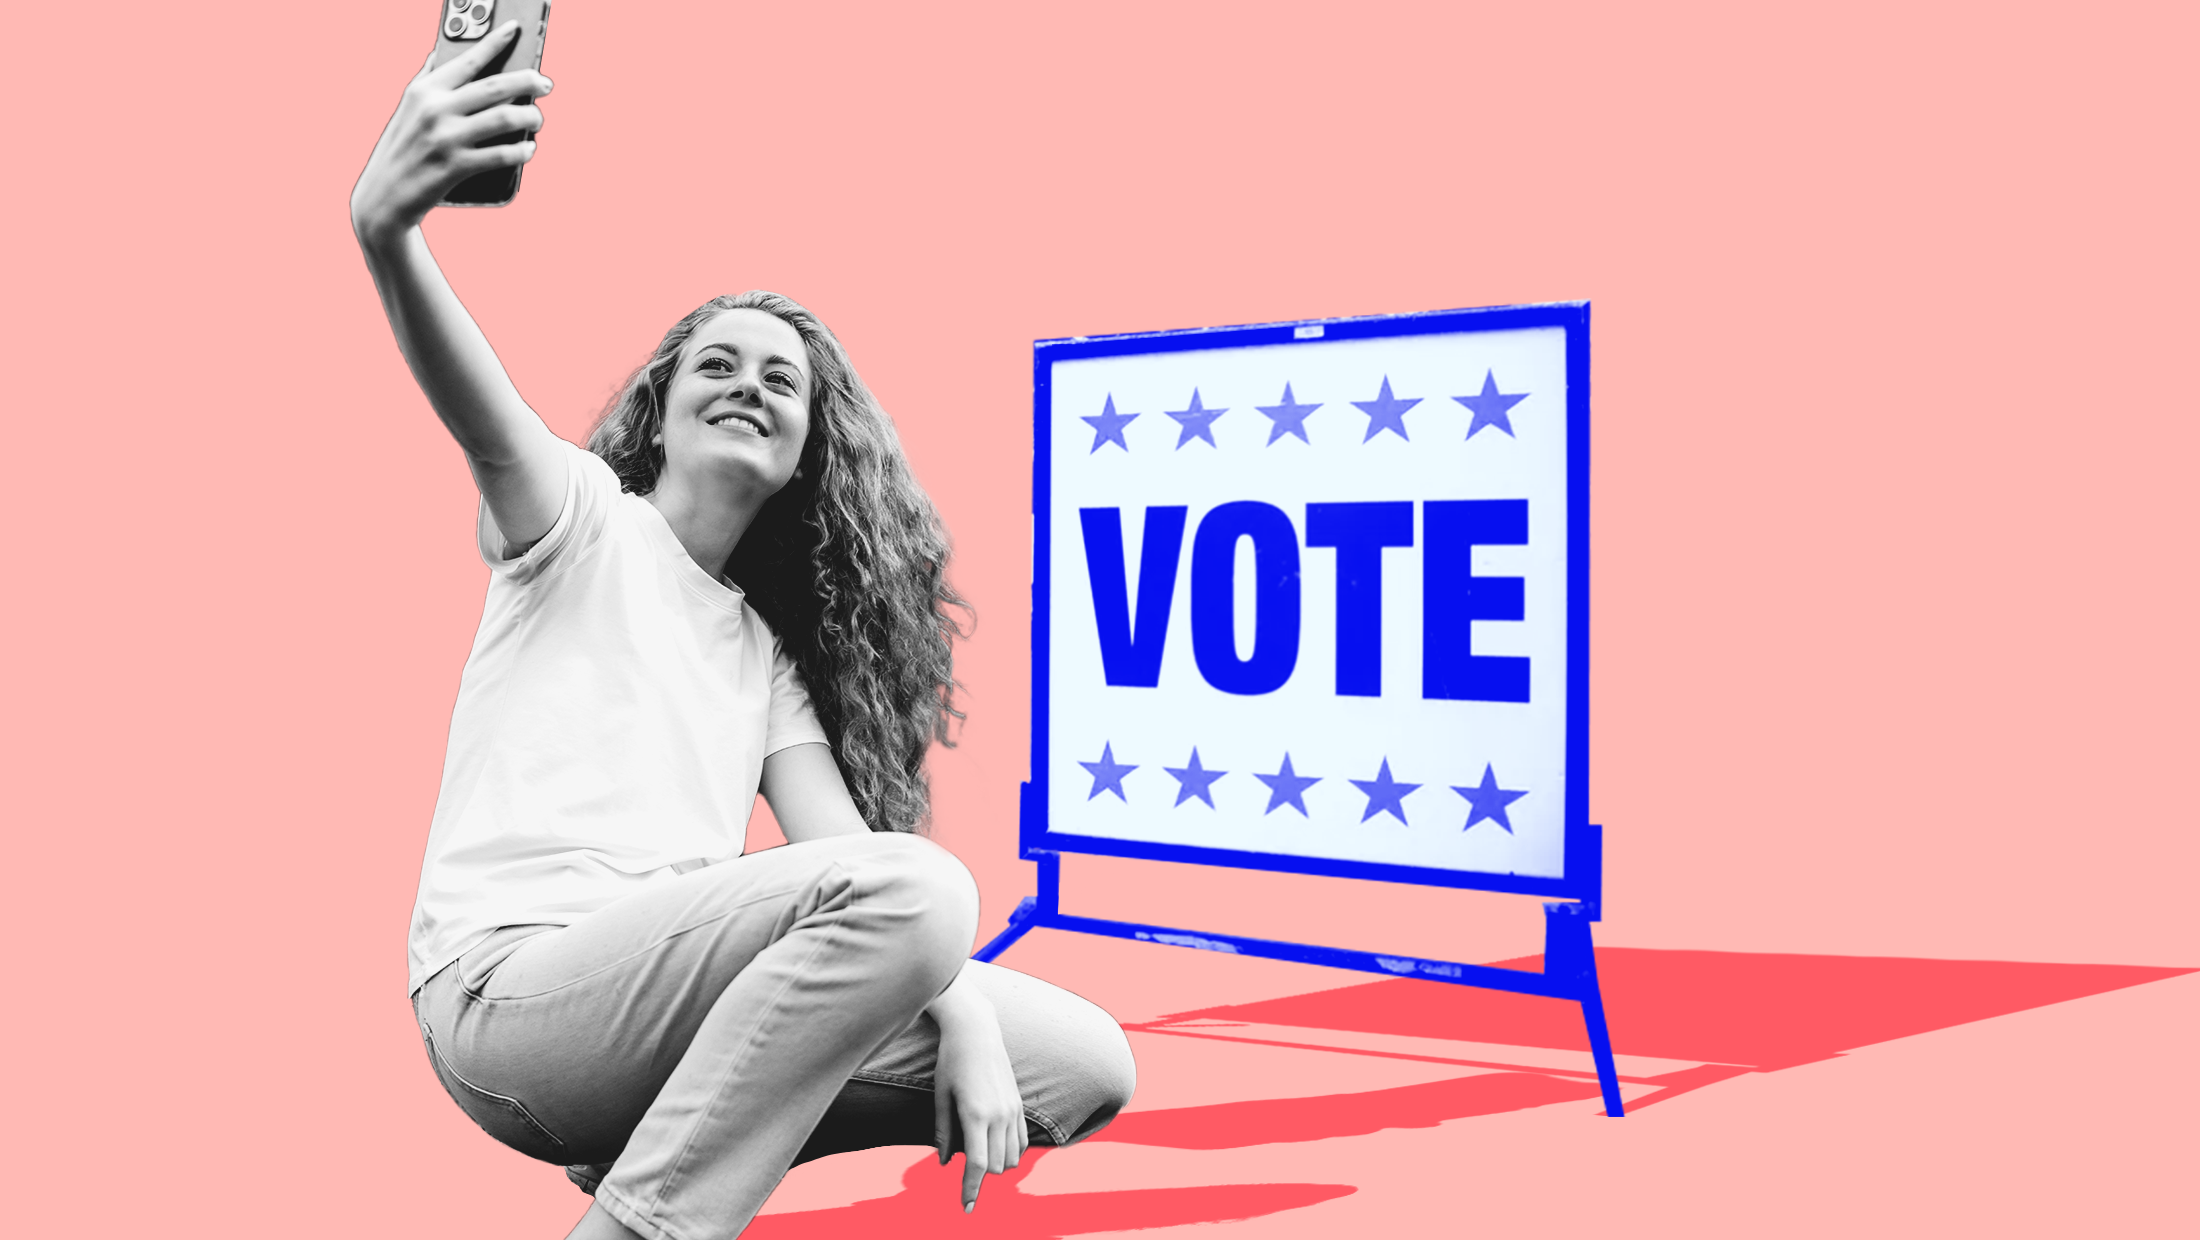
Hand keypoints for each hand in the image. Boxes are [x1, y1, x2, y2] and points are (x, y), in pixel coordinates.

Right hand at [350, 22, 551, 247]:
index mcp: (424, 90)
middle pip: (495, 87)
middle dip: (528, 81)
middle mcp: (435, 110)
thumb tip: (442, 53)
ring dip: (531, 116)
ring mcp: (446, 138)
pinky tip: (529, 148)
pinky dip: (523, 150)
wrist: (384, 195)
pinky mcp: (456, 166)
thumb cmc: (401, 148)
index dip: (495, 42)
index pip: (467, 60)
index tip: (516, 29)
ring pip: (505, 118)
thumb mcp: (407, 108)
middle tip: (546, 83)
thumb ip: (427, 80)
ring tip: (537, 118)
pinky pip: (503, 154)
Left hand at [930, 980, 1026, 1212]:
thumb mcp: (940, 1096)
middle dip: (979, 1176)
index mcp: (975, 1114)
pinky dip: (1009, 1152)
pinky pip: (1021, 1141)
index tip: (966, 1207)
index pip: (976, 1164)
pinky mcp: (1019, 1104)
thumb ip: (943, 1131)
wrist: (976, 1030)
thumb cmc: (951, 1060)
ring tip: (977, 1156)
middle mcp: (999, 1114)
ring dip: (995, 1165)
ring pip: (1011, 1157)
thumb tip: (943, 1162)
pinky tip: (994, 1148)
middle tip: (963, 1173)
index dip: (971, 1189)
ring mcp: (1013, 1109)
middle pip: (995, 1166)